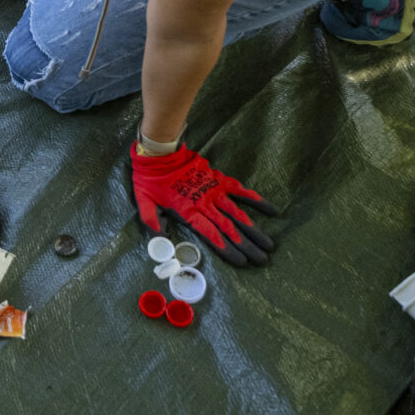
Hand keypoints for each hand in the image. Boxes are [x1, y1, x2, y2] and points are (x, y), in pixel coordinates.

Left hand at [130, 141, 278, 266]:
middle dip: (246, 246)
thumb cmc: (150, 179)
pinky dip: (256, 200)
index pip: (212, 235)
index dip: (227, 249)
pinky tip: (272, 210)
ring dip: (254, 230)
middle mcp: (205, 204)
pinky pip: (241, 190)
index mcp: (188, 212)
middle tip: (262, 260)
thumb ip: (151, 222)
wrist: (160, 152)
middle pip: (229, 229)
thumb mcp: (143, 202)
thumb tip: (160, 241)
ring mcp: (214, 191)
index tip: (242, 262)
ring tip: (269, 244)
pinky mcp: (219, 179)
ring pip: (238, 214)